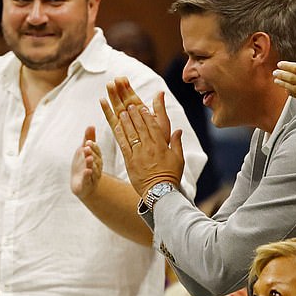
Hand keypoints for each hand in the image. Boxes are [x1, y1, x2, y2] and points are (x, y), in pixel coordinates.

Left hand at [70, 125, 102, 199]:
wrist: (80, 184)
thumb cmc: (83, 165)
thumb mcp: (84, 151)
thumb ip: (88, 139)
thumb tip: (91, 126)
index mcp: (97, 158)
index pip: (97, 151)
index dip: (93, 146)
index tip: (87, 141)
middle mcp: (97, 167)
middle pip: (96, 159)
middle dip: (92, 153)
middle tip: (87, 148)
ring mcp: (93, 176)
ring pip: (94, 169)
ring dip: (91, 163)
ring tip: (88, 158)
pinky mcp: (87, 184)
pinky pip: (88, 180)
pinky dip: (88, 175)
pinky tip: (87, 171)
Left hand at [101, 78, 183, 196]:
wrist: (160, 192)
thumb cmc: (170, 175)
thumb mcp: (178, 158)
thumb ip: (177, 143)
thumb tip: (179, 130)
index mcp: (161, 145)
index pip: (153, 126)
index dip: (146, 115)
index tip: (141, 107)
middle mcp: (149, 147)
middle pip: (140, 127)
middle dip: (134, 114)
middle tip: (128, 104)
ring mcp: (138, 154)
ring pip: (131, 134)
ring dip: (125, 121)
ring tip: (121, 111)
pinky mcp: (129, 161)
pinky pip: (123, 145)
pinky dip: (119, 134)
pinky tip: (116, 126)